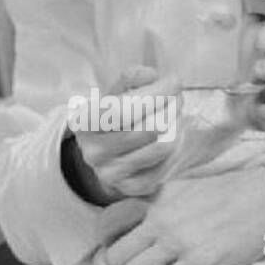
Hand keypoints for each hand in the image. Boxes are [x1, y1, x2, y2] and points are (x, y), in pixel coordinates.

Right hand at [69, 66, 181, 200]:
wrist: (109, 155)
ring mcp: (112, 174)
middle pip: (148, 128)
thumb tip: (152, 76)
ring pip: (161, 147)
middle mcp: (93, 152)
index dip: (156, 93)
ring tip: (176, 114)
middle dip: (171, 107)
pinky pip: (166, 165)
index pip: (123, 109)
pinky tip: (172, 135)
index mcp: (84, 123)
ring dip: (176, 126)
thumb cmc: (116, 116)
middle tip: (179, 97)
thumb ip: (132, 77)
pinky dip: (175, 146)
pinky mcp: (133, 188)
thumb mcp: (116, 92)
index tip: (175, 81)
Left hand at [97, 167, 264, 264]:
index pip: (110, 223)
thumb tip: (144, 233)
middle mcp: (160, 218)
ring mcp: (177, 241)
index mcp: (156, 199)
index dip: (109, 246)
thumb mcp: (186, 190)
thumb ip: (161, 207)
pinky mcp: (198, 262)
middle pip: (116, 254)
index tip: (117, 259)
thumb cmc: (232, 194)